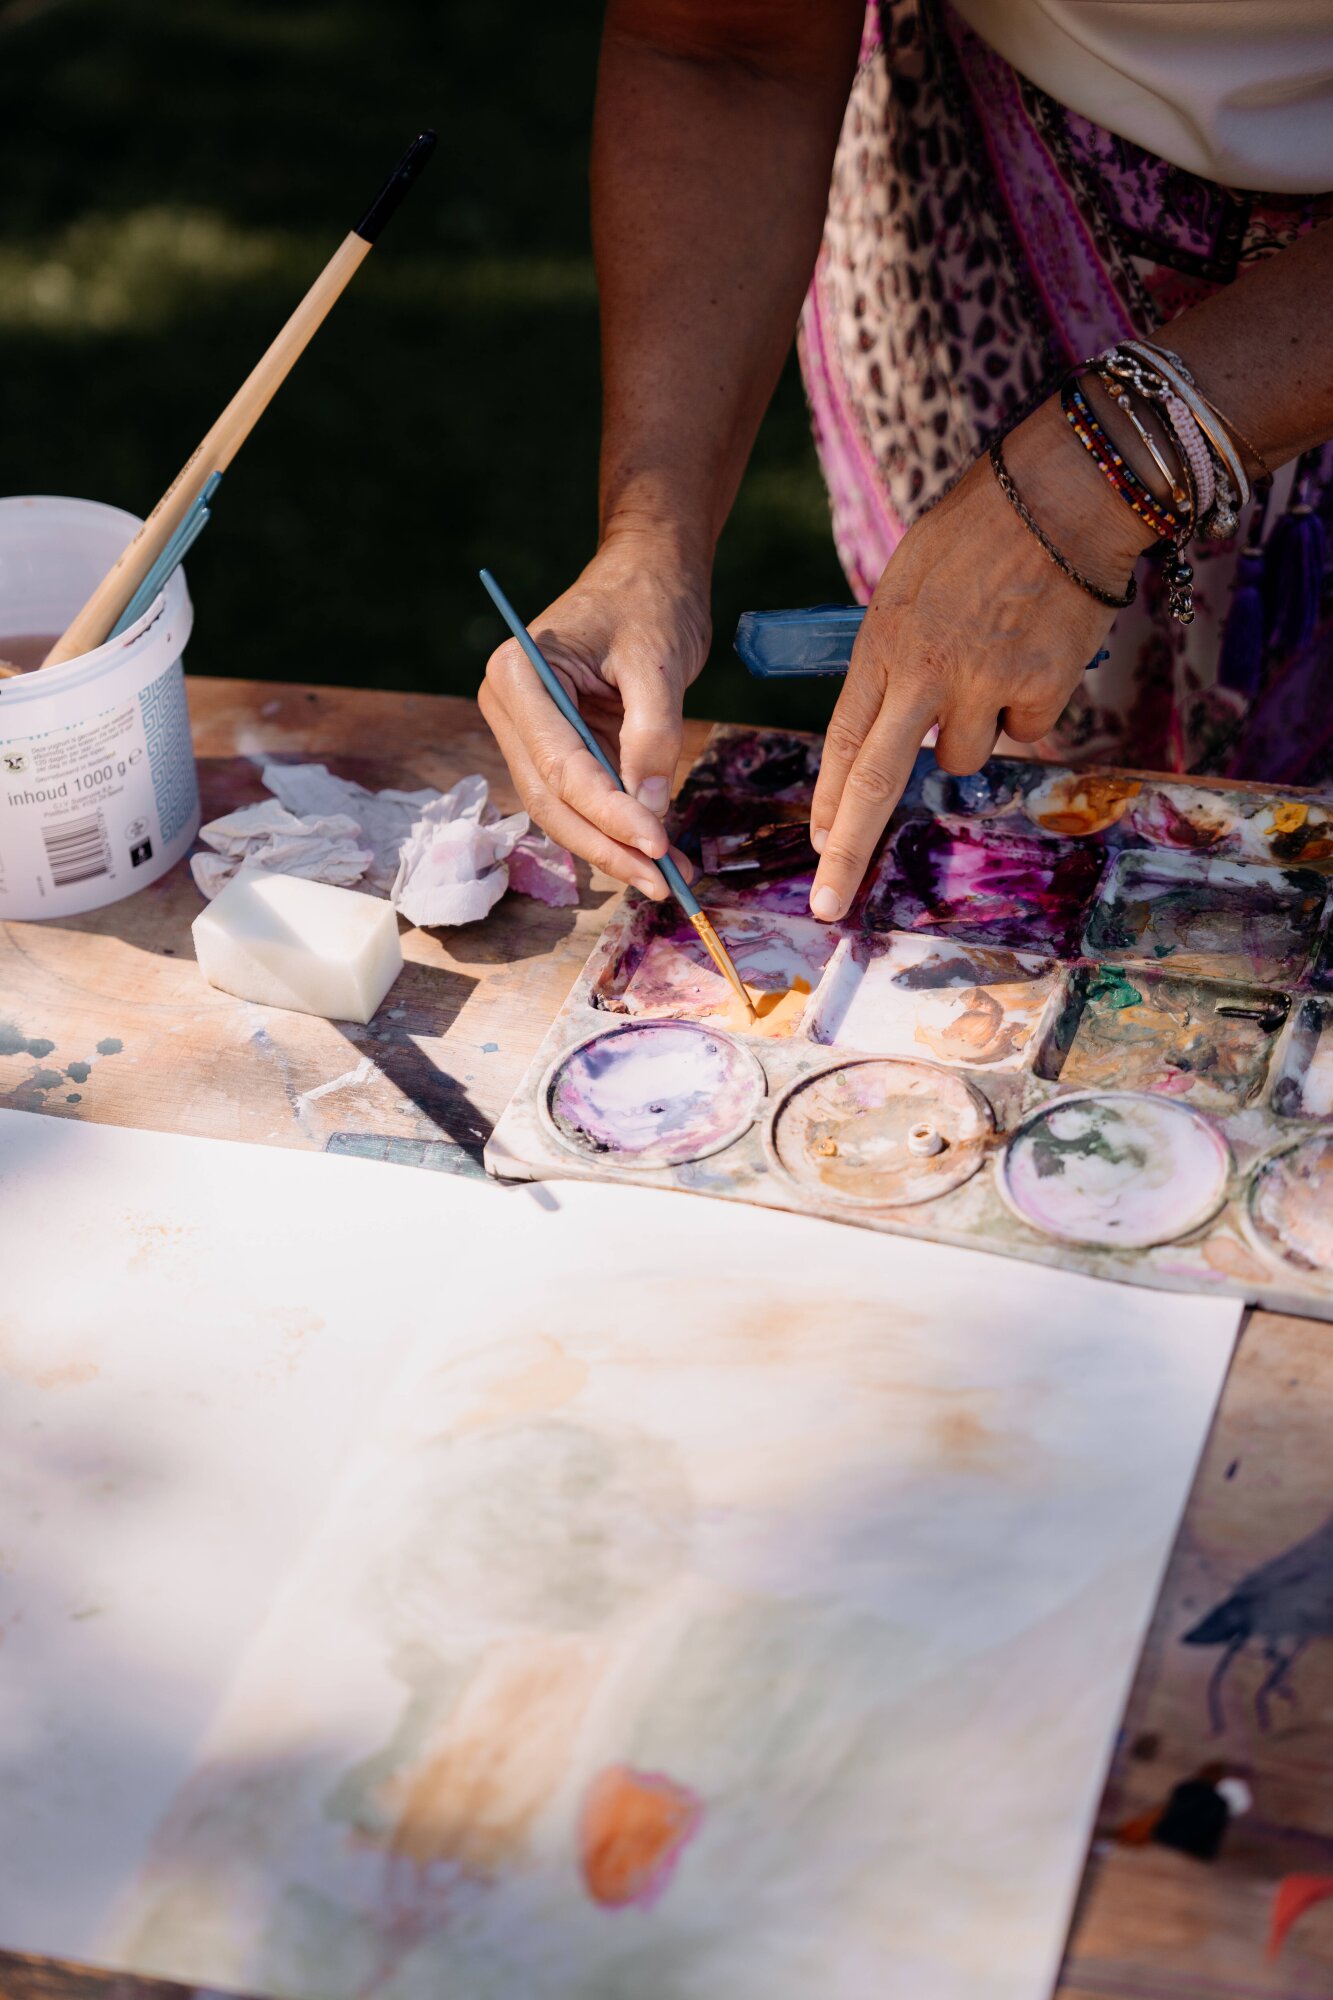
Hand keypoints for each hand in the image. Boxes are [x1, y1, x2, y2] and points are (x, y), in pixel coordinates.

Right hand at [479, 533, 709, 897]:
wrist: (648, 570)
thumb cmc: (649, 600)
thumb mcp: (658, 662)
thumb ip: (653, 734)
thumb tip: (652, 811)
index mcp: (519, 674)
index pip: (559, 764)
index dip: (607, 812)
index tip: (657, 845)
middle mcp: (510, 707)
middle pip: (551, 799)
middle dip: (607, 845)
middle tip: (662, 883)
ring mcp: (528, 731)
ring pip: (562, 811)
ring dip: (612, 850)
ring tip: (668, 880)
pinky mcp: (556, 747)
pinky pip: (581, 801)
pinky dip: (617, 831)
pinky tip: (658, 858)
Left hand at [806, 395, 1155, 919]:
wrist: (1063, 495)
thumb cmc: (979, 532)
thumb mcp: (907, 586)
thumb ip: (894, 658)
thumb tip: (897, 728)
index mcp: (883, 645)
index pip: (843, 741)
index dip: (829, 802)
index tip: (816, 848)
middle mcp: (924, 674)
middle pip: (878, 782)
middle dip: (848, 850)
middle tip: (827, 904)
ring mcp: (983, 686)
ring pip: (965, 760)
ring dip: (973, 735)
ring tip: (992, 666)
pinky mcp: (1040, 691)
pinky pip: (1026, 733)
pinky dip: (1029, 708)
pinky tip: (1034, 654)